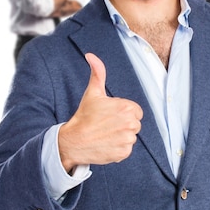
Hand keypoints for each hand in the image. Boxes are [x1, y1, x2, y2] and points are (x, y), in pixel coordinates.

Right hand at [58, 53, 142, 172]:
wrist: (73, 141)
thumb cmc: (84, 116)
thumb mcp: (93, 92)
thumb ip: (98, 73)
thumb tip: (91, 56)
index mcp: (127, 108)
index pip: (136, 111)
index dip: (123, 113)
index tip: (110, 115)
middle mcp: (130, 124)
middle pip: (134, 124)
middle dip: (123, 124)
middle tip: (106, 125)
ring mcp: (127, 140)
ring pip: (131, 137)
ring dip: (121, 137)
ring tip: (105, 134)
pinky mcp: (123, 153)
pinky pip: (126, 150)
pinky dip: (118, 148)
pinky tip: (106, 144)